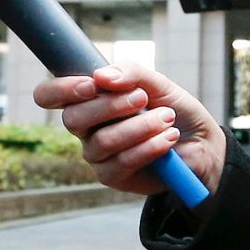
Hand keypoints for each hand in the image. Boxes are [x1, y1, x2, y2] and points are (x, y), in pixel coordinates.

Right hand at [33, 63, 227, 197]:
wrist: (201, 143)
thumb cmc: (173, 109)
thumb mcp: (158, 83)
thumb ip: (131, 73)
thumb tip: (101, 77)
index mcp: (88, 99)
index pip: (48, 95)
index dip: (60, 89)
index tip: (91, 85)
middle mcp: (85, 127)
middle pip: (73, 119)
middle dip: (110, 105)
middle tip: (143, 98)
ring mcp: (96, 154)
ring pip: (101, 141)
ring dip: (138, 127)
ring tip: (167, 119)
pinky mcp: (112, 176)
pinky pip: (121, 162)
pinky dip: (148, 147)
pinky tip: (168, 139)